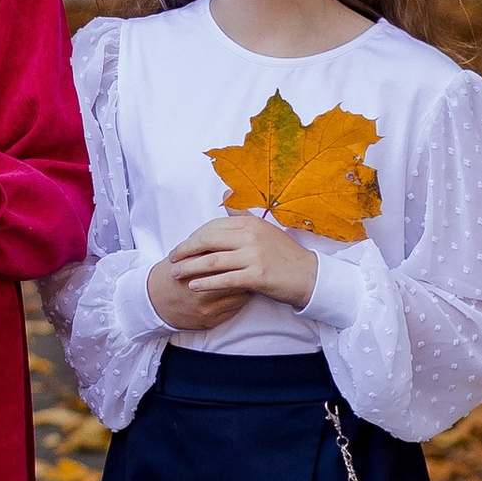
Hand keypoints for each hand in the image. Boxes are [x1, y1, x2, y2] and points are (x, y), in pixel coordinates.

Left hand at [153, 212, 318, 325]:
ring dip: (189, 268)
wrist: (309, 277)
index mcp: (251, 223)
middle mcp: (251, 236)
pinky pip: (224, 279)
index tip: (182, 247)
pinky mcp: (257, 276)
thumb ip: (243, 216)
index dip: (193, 237)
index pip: (212, 227)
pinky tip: (193, 286)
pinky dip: (206, 283)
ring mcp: (254, 256)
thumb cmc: (284, 255)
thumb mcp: (265, 230)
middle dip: (185, 250)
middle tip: (172, 259)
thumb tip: (225, 194)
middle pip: (207, 241)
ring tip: (175, 274)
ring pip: (212, 261)